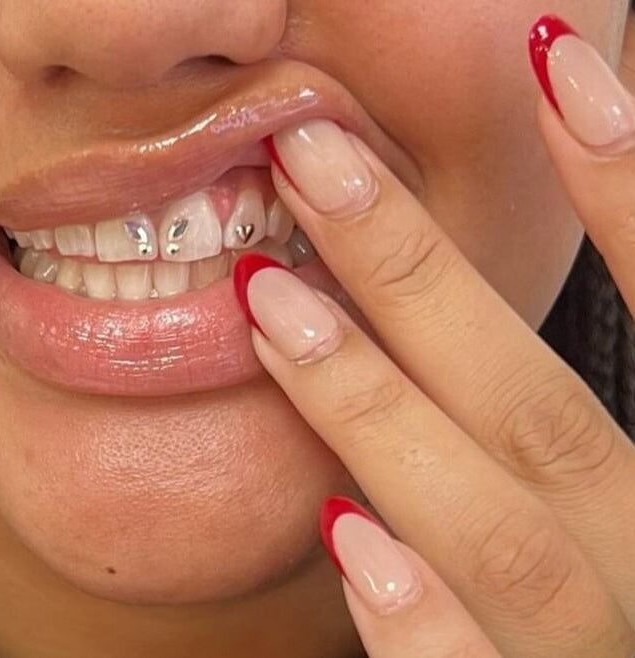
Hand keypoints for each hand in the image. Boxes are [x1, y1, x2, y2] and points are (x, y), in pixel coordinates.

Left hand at [232, 14, 634, 657]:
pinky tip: (341, 532)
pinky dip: (419, 617)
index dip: (632, 191)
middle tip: (311, 163)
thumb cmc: (579, 604)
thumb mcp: (583, 502)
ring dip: (380, 412)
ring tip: (270, 304)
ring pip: (503, 532)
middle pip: (542, 412)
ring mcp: (605, 647)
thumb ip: (522, 420)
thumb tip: (421, 291)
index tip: (557, 67)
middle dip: (422, 280)